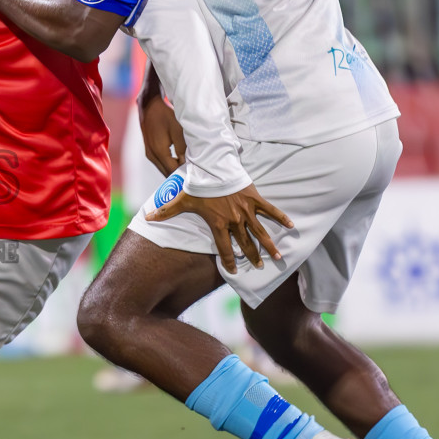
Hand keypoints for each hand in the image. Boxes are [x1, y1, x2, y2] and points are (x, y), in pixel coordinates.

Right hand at [138, 93, 185, 175]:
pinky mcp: (149, 151)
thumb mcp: (178, 131)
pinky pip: (160, 163)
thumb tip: (186, 164)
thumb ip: (182, 149)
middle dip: (179, 175)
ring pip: (163, 169)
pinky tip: (178, 160)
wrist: (150, 106)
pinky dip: (169, 164)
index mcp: (159, 152)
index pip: (173, 171)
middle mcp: (152, 156)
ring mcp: (149, 154)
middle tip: (192, 174)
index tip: (194, 176)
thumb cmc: (165, 116)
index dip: (183, 175)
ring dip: (174, 170)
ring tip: (187, 167)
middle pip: (167, 173)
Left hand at [145, 182, 293, 273]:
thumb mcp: (181, 200)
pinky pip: (270, 210)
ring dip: (269, 244)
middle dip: (252, 256)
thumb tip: (146, 218)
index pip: (225, 248)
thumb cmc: (198, 186)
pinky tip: (292, 225)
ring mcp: (247, 210)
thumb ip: (166, 211)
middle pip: (245, 243)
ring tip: (278, 256)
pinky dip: (281, 217)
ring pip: (260, 231)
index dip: (228, 261)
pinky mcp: (255, 198)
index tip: (232, 271)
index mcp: (218, 224)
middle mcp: (235, 220)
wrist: (214, 167)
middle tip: (259, 266)